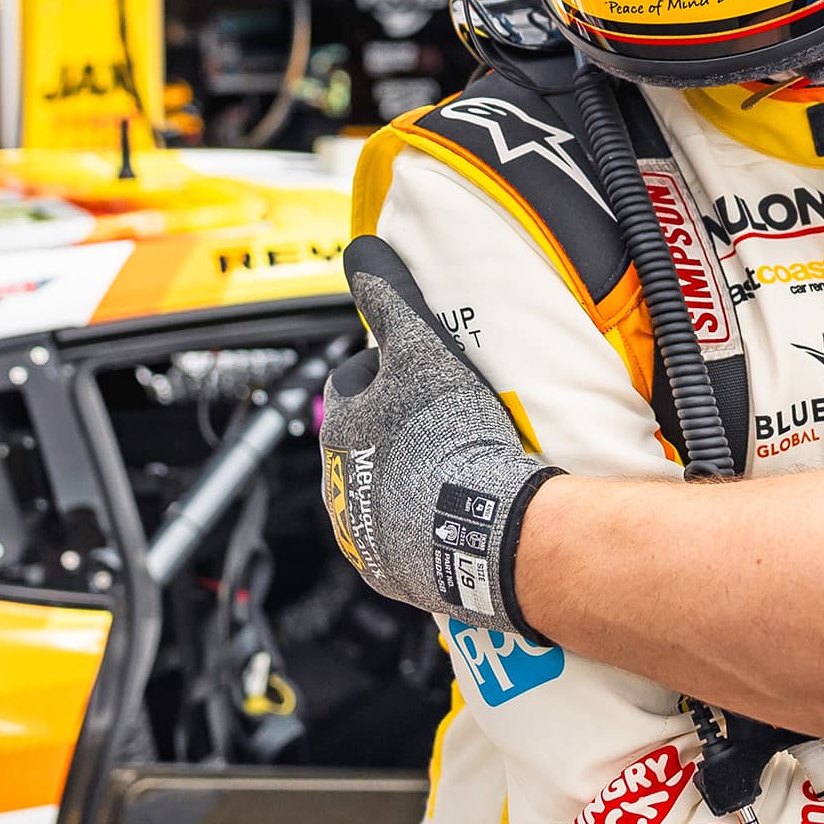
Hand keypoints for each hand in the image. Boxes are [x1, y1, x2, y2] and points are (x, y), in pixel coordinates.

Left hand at [320, 234, 560, 637]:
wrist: (483, 530)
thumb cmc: (449, 437)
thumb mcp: (423, 351)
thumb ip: (391, 298)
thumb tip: (360, 249)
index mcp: (341, 430)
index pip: (350, 384)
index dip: (381, 370)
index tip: (413, 370)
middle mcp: (340, 485)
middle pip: (361, 440)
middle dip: (390, 427)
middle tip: (437, 419)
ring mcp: (362, 534)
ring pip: (376, 491)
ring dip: (402, 478)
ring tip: (450, 469)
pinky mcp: (390, 573)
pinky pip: (398, 542)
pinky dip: (418, 526)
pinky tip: (451, 514)